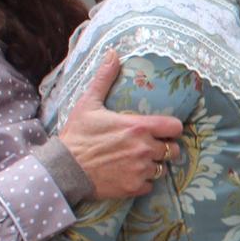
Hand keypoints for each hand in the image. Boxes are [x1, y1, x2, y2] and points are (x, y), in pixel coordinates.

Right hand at [59, 52, 186, 197]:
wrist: (63, 168)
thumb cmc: (77, 134)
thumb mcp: (89, 103)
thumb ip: (105, 79)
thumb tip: (113, 53)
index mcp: (139, 126)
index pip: (176, 127)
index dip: (171, 129)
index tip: (163, 130)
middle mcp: (145, 148)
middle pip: (173, 150)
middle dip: (164, 147)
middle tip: (148, 146)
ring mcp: (141, 170)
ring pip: (162, 168)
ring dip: (153, 165)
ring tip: (138, 160)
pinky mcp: (134, 187)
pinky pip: (151, 185)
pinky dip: (143, 181)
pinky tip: (130, 174)